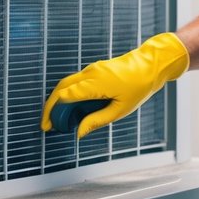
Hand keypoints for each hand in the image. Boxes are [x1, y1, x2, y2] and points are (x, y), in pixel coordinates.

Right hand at [40, 33, 189, 137]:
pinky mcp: (95, 69)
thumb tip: (79, 133)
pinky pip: (76, 81)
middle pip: (61, 88)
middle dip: (50, 106)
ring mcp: (92, 69)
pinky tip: (72, 108)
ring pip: (67, 83)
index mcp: (95, 83)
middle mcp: (90, 73)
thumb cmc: (139, 87)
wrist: (151, 65)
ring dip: (59, 100)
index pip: (65, 96)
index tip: (47, 126)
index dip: (53, 111)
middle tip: (47, 124)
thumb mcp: (120, 110)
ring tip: (58, 119)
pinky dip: (69, 94)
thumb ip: (97, 121)